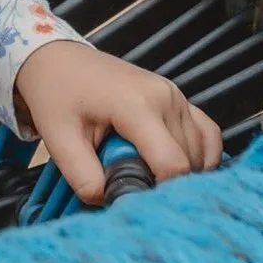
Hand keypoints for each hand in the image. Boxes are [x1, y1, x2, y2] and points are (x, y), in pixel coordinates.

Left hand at [13, 41, 221, 204]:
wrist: (56, 59)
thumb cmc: (55, 95)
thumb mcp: (58, 138)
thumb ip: (84, 177)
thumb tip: (112, 203)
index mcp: (137, 105)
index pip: (172, 164)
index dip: (159, 192)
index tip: (137, 201)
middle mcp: (166, 98)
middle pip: (189, 162)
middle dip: (165, 183)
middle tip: (131, 184)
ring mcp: (176, 95)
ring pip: (201, 152)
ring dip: (180, 172)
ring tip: (143, 172)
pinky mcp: (179, 98)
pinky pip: (207, 136)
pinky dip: (198, 157)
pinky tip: (172, 166)